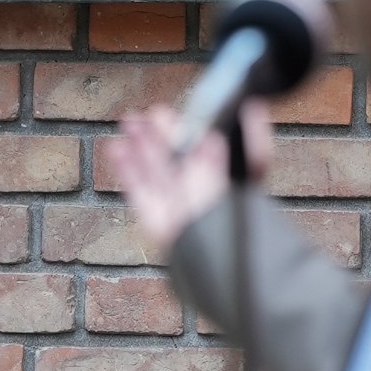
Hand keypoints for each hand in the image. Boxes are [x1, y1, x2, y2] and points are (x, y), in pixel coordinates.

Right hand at [104, 101, 272, 255]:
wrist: (222, 261)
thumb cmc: (242, 222)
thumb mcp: (253, 173)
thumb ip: (253, 144)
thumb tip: (250, 110)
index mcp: (231, 185)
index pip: (215, 154)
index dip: (196, 132)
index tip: (188, 116)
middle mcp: (203, 197)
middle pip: (180, 161)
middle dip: (164, 136)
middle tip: (151, 113)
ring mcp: (178, 210)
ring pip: (158, 173)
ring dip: (142, 147)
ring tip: (129, 122)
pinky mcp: (157, 224)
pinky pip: (140, 194)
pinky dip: (127, 171)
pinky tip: (117, 150)